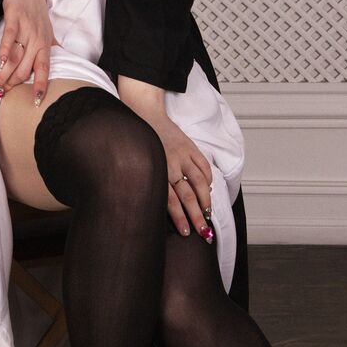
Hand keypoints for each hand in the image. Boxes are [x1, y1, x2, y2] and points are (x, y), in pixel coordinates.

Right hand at [0, 0, 57, 105]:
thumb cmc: (36, 11)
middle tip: (0, 95)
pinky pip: (9, 38)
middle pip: (25, 68)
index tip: (35, 102)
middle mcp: (37, 39)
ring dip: (4, 74)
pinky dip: (4, 51)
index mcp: (45, 44)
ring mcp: (26, 30)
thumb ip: (52, 47)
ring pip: (16, 58)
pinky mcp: (14, 19)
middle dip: (12, 84)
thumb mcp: (48, 31)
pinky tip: (0, 63)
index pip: (45, 70)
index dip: (40, 86)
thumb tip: (62, 59)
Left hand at [134, 107, 214, 240]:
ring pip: (199, 181)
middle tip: (204, 231)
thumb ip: (149, 185)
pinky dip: (208, 179)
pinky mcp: (190, 146)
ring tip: (208, 213)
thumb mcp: (138, 167)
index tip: (187, 232)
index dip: (180, 218)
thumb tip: (159, 209)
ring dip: (205, 199)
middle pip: (187, 195)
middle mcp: (169, 164)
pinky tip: (208, 189)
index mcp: (155, 172)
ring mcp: (182, 155)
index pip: (170, 201)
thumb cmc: (138, 145)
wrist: (142, 114)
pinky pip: (203, 165)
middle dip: (196, 215)